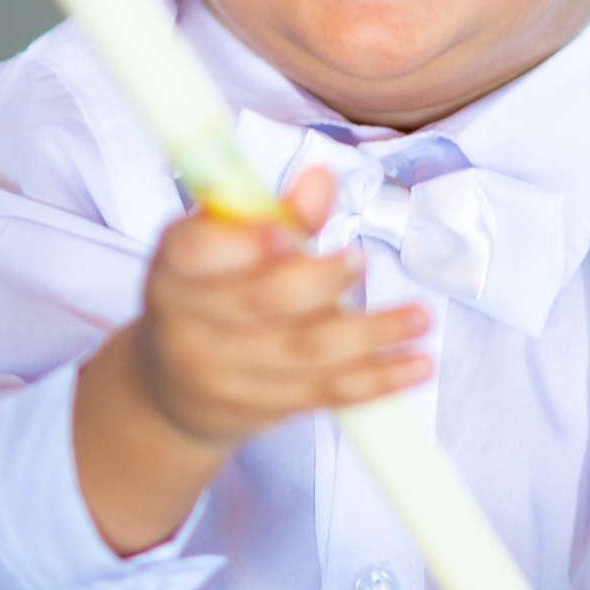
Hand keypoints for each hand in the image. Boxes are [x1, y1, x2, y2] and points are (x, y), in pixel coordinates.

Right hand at [73, 168, 429, 552]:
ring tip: (419, 315)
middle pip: (261, 302)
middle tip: (360, 259)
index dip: (242, 245)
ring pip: (306, 351)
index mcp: (176, 267)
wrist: (171, 388)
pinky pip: (328, 392)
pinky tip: (417, 363)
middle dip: (318, 280)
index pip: (198, 252)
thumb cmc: (208, 292)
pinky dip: (378, 377)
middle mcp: (192, 323)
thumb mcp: (222, 243)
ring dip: (371, 333)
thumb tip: (321, 180)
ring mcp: (227, 373)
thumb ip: (276, 212)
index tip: (284, 234)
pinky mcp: (264, 408)